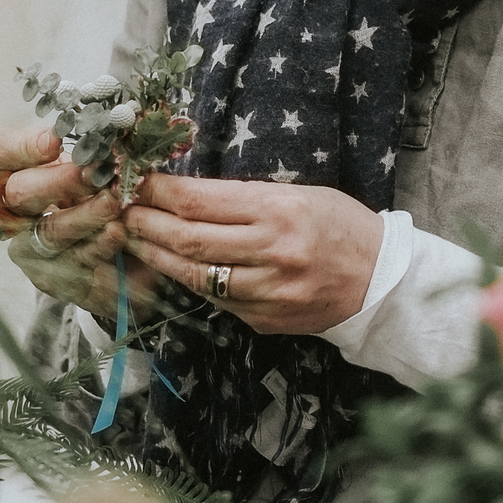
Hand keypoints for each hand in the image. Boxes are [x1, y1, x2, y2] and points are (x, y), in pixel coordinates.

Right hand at [0, 125, 138, 318]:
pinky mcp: (50, 278)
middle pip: (17, 192)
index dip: (20, 146)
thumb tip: (106, 130)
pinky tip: (117, 233)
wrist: (117, 253)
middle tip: (94, 173)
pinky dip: (97, 245)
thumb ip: (87, 149)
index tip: (55, 142)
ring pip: (48, 231)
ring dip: (83, 215)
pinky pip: (72, 262)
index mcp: (11, 170)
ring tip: (113, 203)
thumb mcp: (88, 164)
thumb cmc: (95, 191)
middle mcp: (10, 210)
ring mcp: (27, 247)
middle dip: (57, 182)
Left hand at [123, 173, 383, 336]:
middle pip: (188, 238)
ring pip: (194, 275)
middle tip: (121, 211)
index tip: (136, 181)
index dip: (159, 191)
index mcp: (279, 210)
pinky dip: (189, 282)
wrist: (380, 279)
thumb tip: (184, 192)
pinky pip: (215, 301)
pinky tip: (173, 268)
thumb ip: (244, 197)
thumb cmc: (338, 225)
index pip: (200, 200)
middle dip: (146, 223)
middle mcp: (272, 252)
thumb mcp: (298, 194)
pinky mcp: (265, 321)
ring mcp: (268, 292)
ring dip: (156, 257)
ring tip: (134, 240)